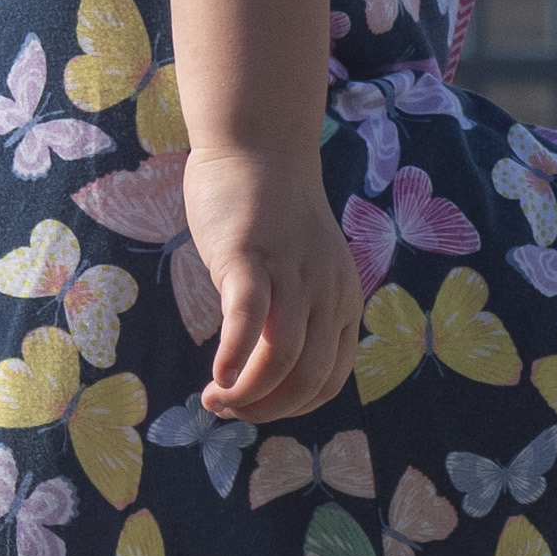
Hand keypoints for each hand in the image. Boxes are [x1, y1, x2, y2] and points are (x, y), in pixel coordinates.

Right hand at [184, 145, 358, 423]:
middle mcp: (326, 291)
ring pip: (283, 358)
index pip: (330, 379)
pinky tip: (216, 374)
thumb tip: (261, 363)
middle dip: (266, 409)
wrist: (258, 146)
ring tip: (215, 398)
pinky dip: (234, 358)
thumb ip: (292, 311)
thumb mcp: (299, 270)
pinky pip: (248, 320)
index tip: (252, 407)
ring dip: (247, 393)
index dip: (290, 408)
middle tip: (227, 409)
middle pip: (309, 378)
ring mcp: (292, 273)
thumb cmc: (269, 211)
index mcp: (341, 299)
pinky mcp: (252, 256)